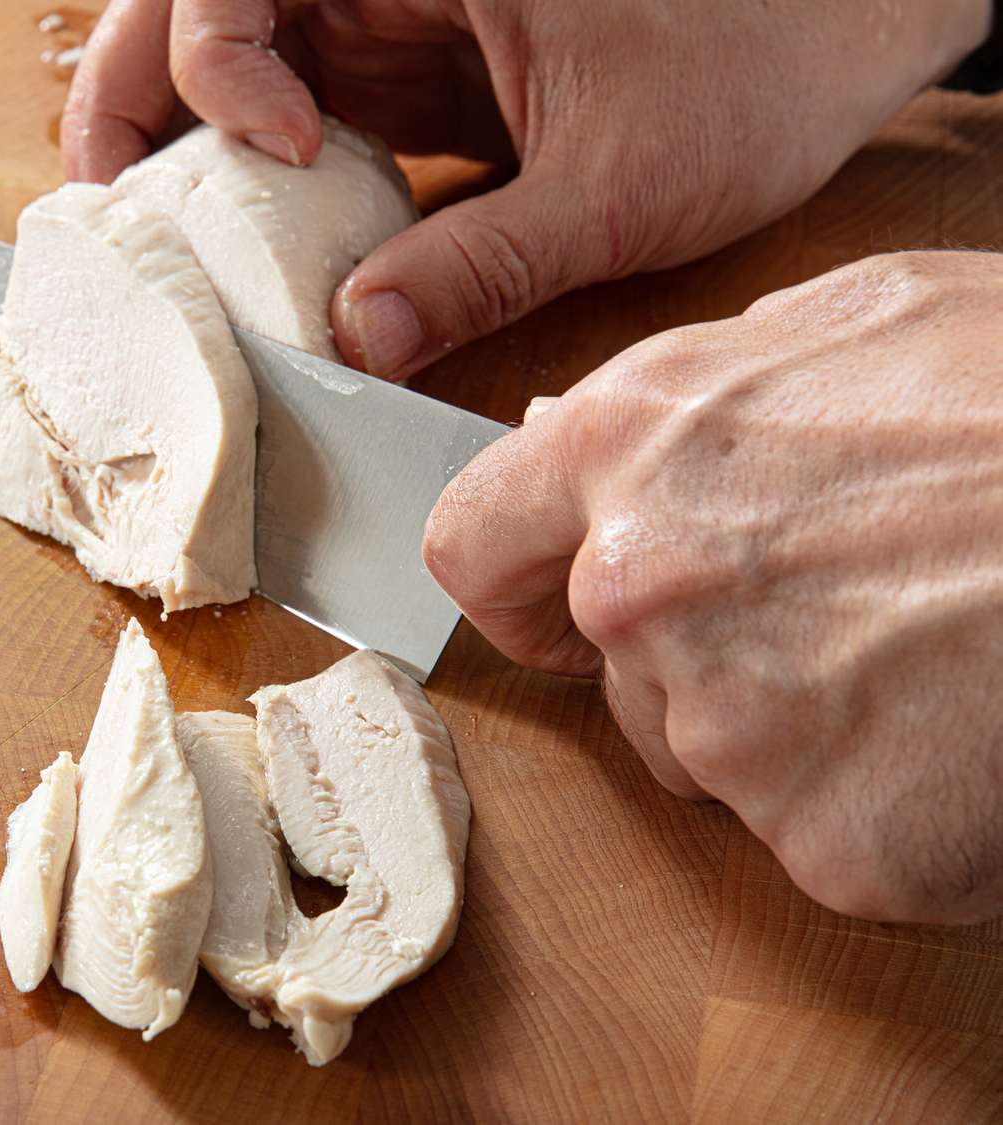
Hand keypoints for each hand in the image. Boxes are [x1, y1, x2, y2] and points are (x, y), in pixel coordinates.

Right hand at [62, 0, 990, 379]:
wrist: (826, 42)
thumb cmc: (753, 67)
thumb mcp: (620, 184)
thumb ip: (486, 261)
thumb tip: (361, 343)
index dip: (226, 58)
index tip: (281, 152)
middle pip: (201, 4)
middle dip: (136, 93)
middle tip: (100, 201)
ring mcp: (389, 21)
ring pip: (231, 57)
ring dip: (176, 139)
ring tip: (141, 233)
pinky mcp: (405, 76)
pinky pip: (292, 111)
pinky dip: (249, 177)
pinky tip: (237, 249)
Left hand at [423, 251, 1002, 924]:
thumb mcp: (852, 321)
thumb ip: (680, 390)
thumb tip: (563, 432)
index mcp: (633, 444)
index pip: (472, 545)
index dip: (511, 581)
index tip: (552, 603)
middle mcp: (643, 588)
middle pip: (608, 667)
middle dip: (687, 652)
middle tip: (834, 607)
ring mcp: (729, 727)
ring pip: (705, 756)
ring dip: (784, 726)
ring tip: (917, 650)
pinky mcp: (827, 842)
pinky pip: (812, 833)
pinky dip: (877, 803)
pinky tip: (954, 729)